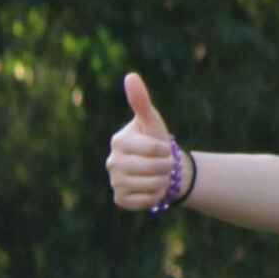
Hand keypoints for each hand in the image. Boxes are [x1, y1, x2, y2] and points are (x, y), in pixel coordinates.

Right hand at [106, 73, 179, 211]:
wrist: (163, 168)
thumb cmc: (157, 140)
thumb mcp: (152, 121)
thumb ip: (141, 101)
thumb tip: (130, 76)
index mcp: (119, 141)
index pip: (152, 148)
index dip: (165, 150)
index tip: (164, 148)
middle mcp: (112, 162)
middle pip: (150, 168)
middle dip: (166, 166)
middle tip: (166, 164)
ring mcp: (114, 181)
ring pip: (148, 185)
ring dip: (162, 181)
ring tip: (160, 176)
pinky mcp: (120, 199)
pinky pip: (143, 201)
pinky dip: (154, 197)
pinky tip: (153, 189)